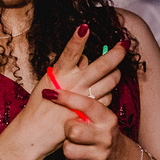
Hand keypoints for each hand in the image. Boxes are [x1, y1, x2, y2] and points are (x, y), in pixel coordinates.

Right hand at [20, 24, 126, 159]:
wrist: (36, 133)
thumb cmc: (41, 104)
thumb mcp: (49, 81)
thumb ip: (68, 68)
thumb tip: (86, 58)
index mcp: (60, 74)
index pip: (71, 53)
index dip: (78, 39)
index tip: (85, 26)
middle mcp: (74, 84)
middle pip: (103, 65)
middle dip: (117, 52)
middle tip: (124, 44)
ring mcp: (84, 97)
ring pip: (111, 79)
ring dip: (115, 72)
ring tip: (116, 68)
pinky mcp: (91, 111)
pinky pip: (108, 96)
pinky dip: (107, 92)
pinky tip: (100, 92)